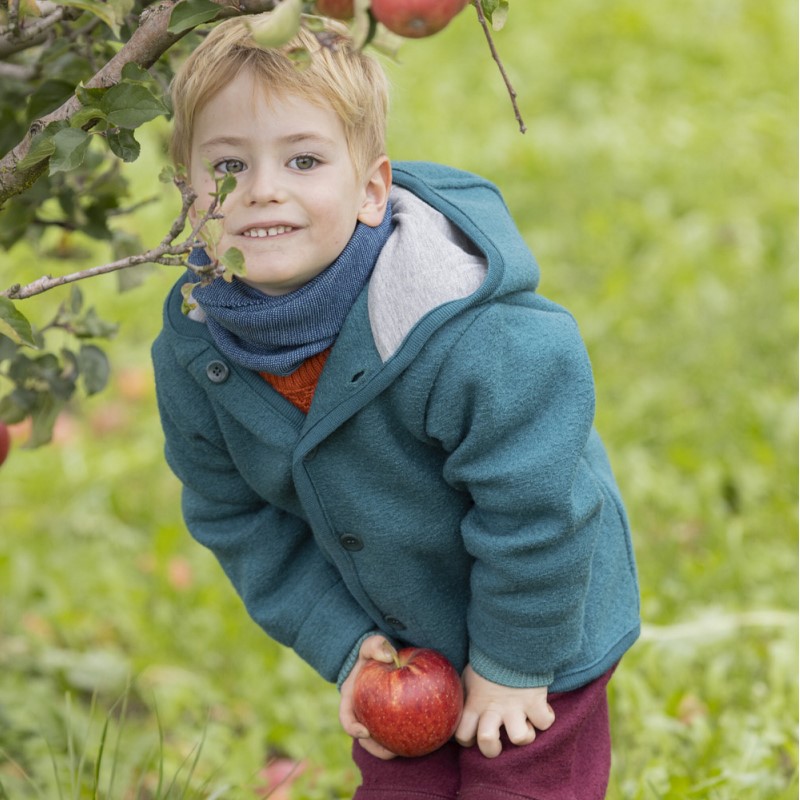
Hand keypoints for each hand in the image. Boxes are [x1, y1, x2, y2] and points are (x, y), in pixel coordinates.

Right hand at [339, 635, 397, 759]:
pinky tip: (418, 738)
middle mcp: (361, 711)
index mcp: (351, 698)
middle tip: (390, 751)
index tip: (366, 732)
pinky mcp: (388, 718)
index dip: (353, 728)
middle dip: (375, 747)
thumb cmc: (375, 650)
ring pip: (379, 738)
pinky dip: (402, 736)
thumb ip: (376, 645)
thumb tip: (387, 655)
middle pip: (363, 737)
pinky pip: (394, 730)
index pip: (347, 718)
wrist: (383, 655)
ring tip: (404, 751)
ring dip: (388, 748)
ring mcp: (373, 716)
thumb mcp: (372, 644)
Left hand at [455, 665, 554, 757]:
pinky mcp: (535, 700)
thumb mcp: (468, 677)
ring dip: (525, 735)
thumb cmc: (487, 661)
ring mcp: (516, 706)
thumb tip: (457, 706)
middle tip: (499, 737)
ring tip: (524, 723)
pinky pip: (545, 722)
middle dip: (493, 748)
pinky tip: (540, 707)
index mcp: (475, 703)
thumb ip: (465, 695)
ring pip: (520, 738)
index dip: (468, 739)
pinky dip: (546, 717)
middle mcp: (494, 709)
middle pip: (487, 743)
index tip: (475, 731)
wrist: (508, 640)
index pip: (463, 735)